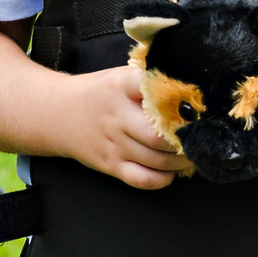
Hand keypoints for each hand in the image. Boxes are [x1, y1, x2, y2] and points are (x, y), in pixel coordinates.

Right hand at [48, 64, 185, 189]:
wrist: (57, 114)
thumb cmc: (99, 94)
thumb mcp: (120, 77)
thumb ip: (148, 82)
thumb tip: (190, 89)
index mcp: (121, 87)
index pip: (150, 87)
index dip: (177, 97)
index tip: (196, 105)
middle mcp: (117, 116)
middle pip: (158, 135)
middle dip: (185, 140)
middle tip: (200, 138)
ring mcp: (113, 143)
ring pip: (156, 159)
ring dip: (181, 161)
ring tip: (193, 154)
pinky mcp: (110, 165)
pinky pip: (142, 179)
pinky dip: (162, 179)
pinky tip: (172, 172)